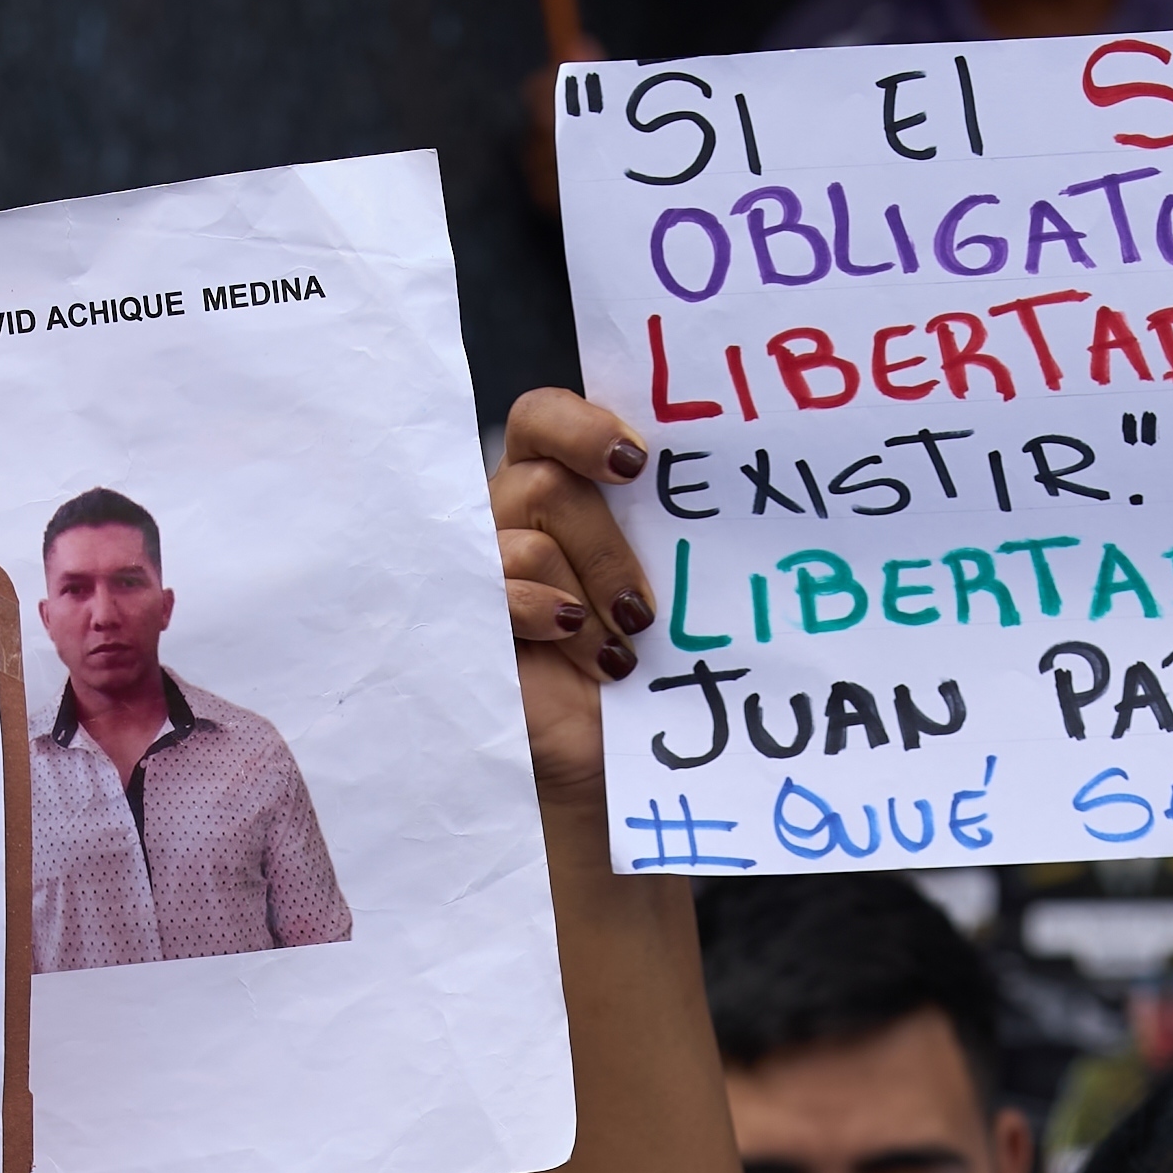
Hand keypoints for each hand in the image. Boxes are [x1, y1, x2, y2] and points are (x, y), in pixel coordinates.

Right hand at [493, 387, 655, 816]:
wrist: (612, 754)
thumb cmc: (645, 663)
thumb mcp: (663, 582)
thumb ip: (659, 521)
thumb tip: (706, 480)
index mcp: (558, 486)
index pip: (542, 418)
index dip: (580, 426)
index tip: (636, 461)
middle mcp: (510, 516)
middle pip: (540, 481)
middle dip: (604, 546)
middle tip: (643, 609)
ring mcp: (482, 568)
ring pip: (525, 543)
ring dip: (586, 597)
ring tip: (621, 651)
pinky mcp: (466, 620)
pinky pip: (498, 590)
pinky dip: (548, 617)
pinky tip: (587, 651)